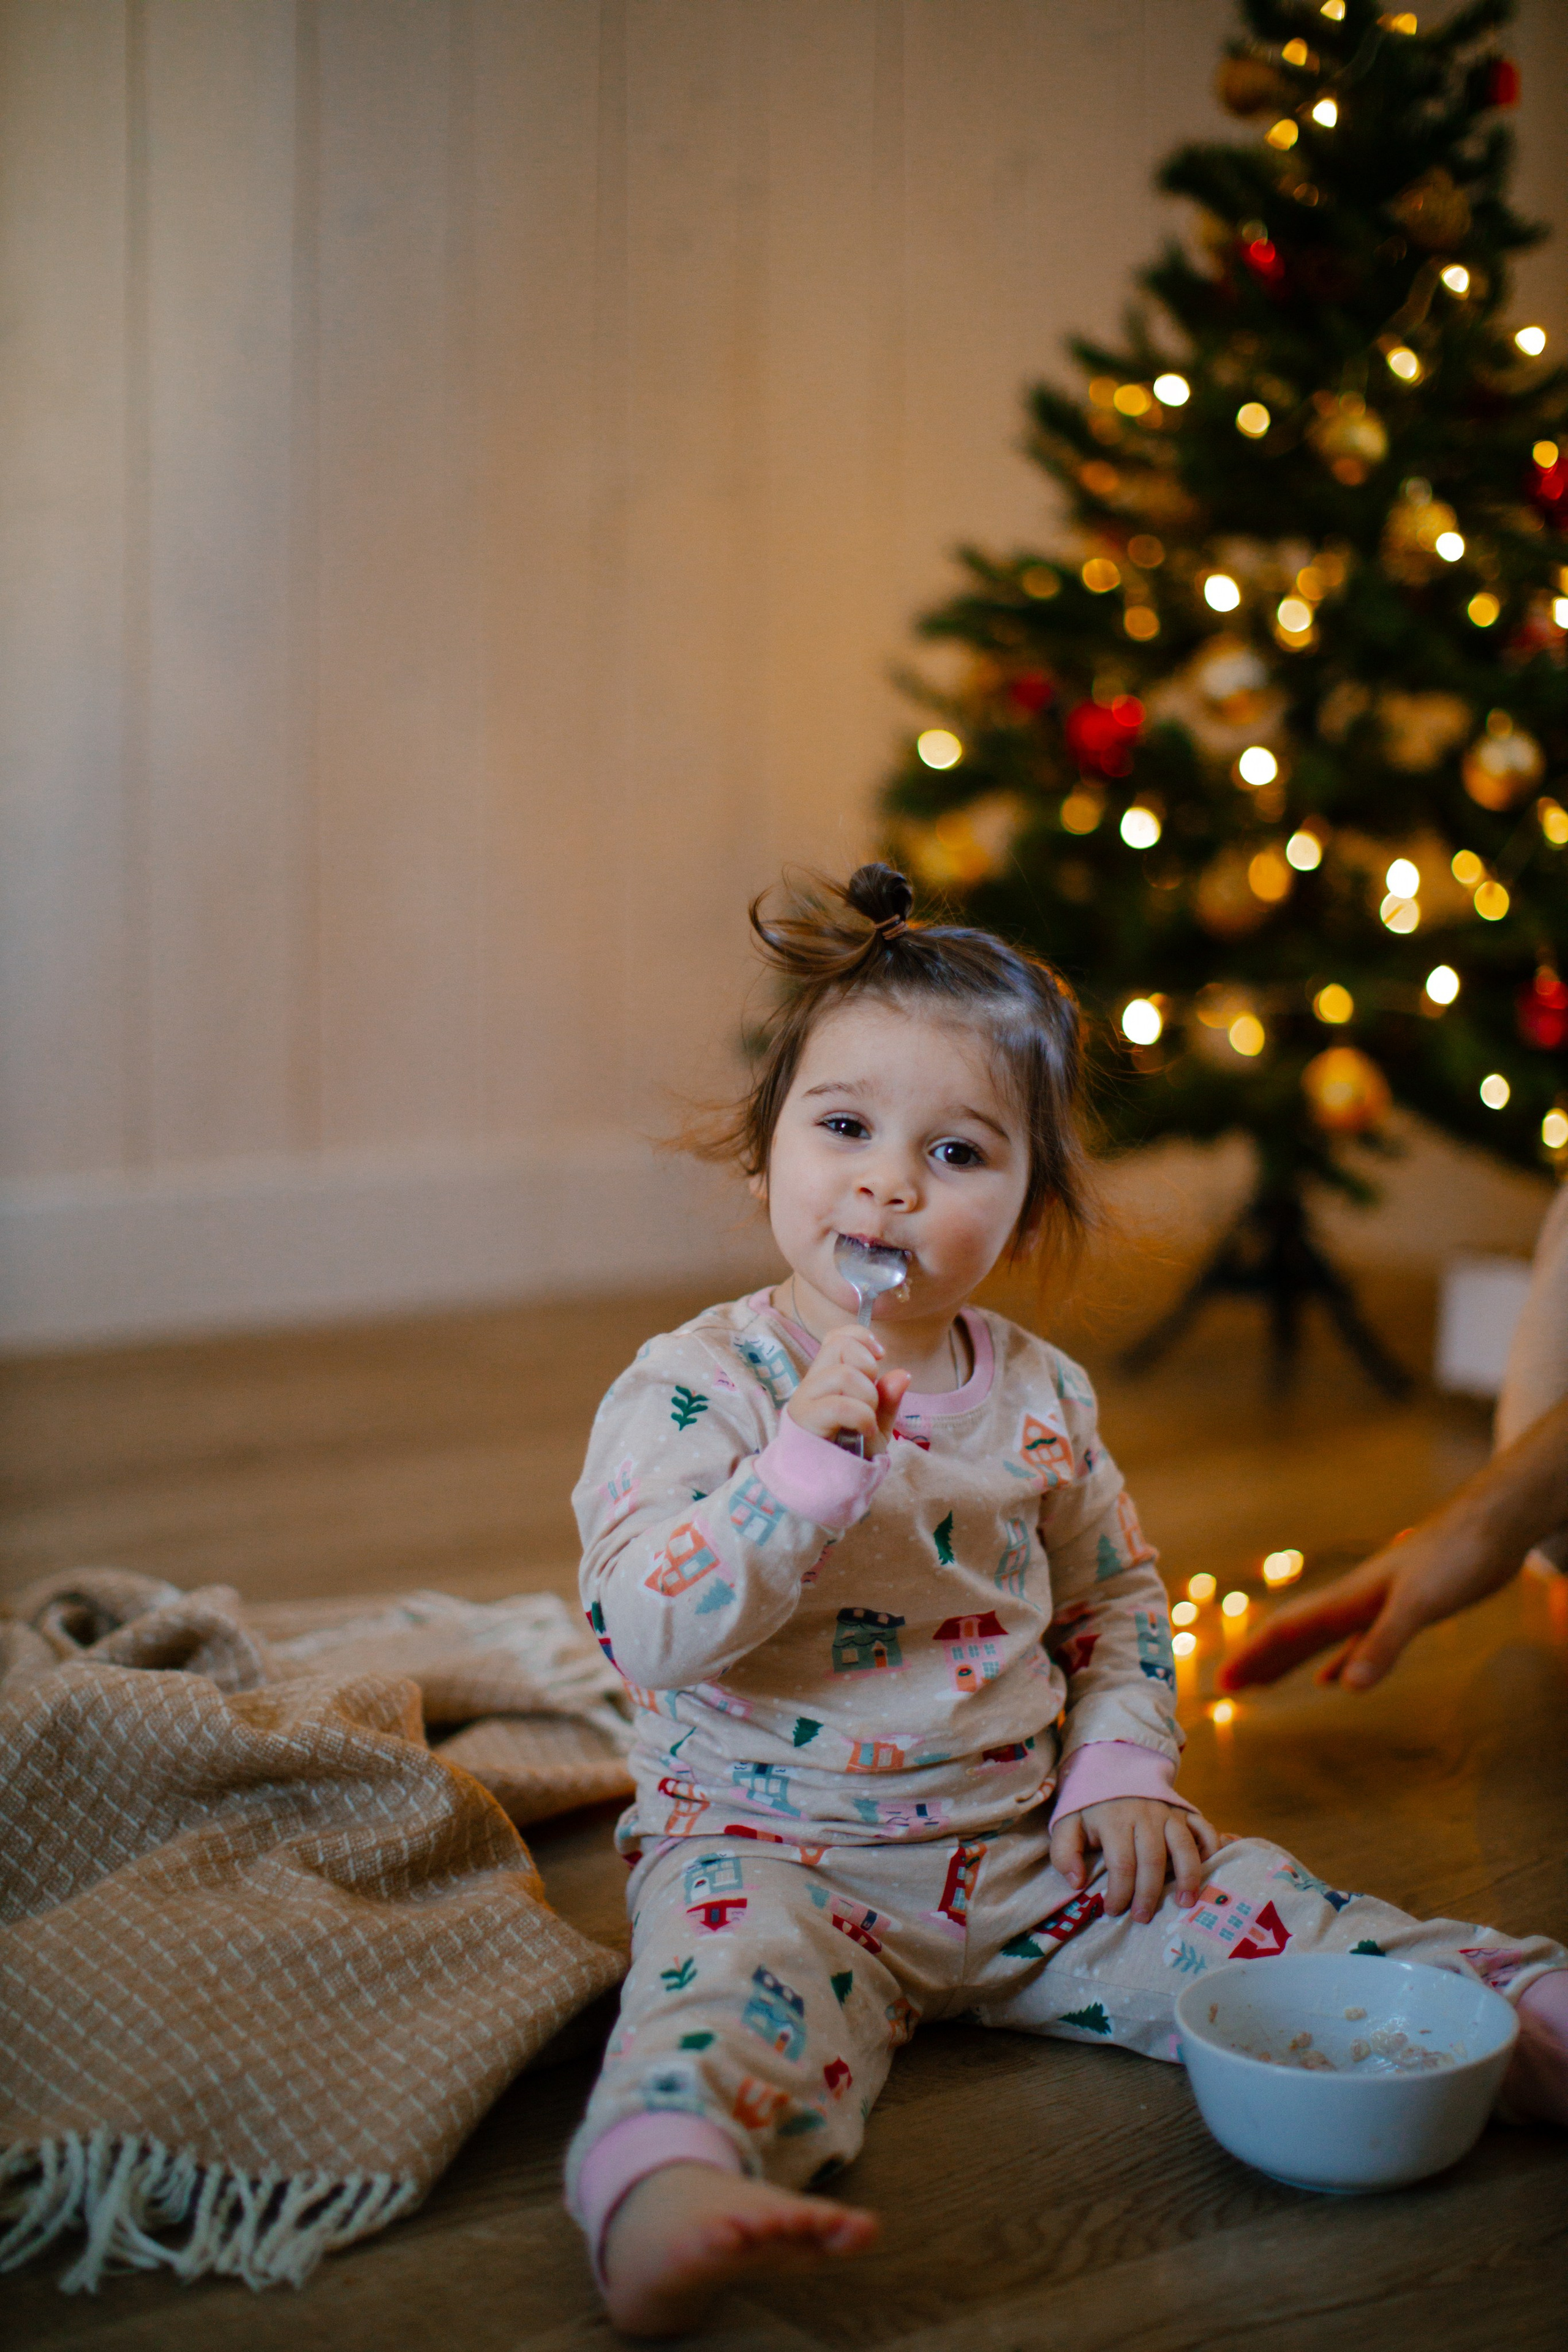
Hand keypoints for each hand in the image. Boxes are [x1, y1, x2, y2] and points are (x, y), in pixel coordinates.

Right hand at [785, 1326, 911, 1455]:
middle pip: (840, 1346)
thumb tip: (903, 1373)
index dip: (860, 1337)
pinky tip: (865, 1430)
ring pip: (844, 1374)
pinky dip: (862, 1416)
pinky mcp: (805, 1420)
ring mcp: (806, 1399)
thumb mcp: (876, 1424)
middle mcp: (812, 1383)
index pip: (836, 1337)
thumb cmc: (848, 1453)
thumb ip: (888, 1399)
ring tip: (867, 1420)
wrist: (825, 1486)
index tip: (880, 1355)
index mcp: (827, 1377)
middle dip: (868, 1366)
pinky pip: (840, 1405)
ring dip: (867, 1397)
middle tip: (870, 1397)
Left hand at [1050, 1796, 1220, 1923]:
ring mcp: (1168, 1812)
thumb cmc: (1090, 1806)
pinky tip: (1207, 1870)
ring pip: (1183, 1847)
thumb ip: (1064, 1853)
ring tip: (1185, 1902)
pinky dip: (1210, 1849)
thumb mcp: (1067, 1823)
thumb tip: (1077, 1883)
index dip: (1119, 1892)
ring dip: (1187, 1877)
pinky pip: (1204, 1829)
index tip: (1113, 1911)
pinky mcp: (1184, 1811)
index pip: (1121, 1864)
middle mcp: (1145, 1815)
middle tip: (1143, 1918)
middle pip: (1152, 1860)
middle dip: (1149, 1894)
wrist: (1112, 1766)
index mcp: (1114, 1820)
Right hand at [1220, 1393, 1567, 1692]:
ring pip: (1320, 1640)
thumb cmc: (1453, 1559)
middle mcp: (1352, 1602)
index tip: (1222, 1683)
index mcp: (1346, 1600)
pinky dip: (1340, 1662)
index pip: (1286, 1630)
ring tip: (1263, 1683)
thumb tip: (1346, 1689)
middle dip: (1259, 1660)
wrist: (1490, 1528)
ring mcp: (1375, 1606)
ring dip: (1290, 1662)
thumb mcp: (1417, 1605)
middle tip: (1226, 1687)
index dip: (1253, 1656)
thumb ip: (1383, 1644)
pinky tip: (1335, 1679)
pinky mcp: (1402, 1611)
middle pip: (1293, 1635)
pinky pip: (1357, 1644)